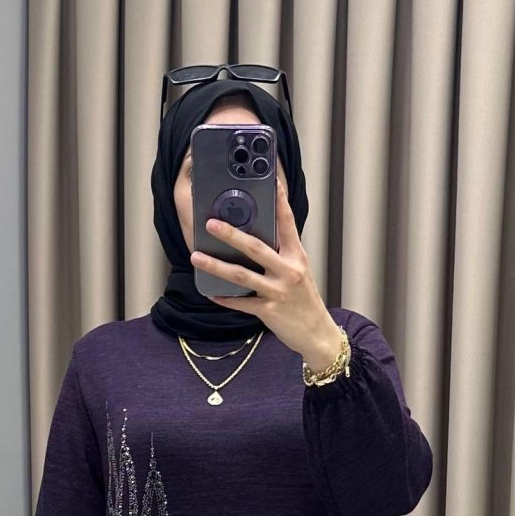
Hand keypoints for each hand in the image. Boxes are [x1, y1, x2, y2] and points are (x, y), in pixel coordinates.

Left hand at [190, 170, 344, 372]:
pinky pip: (242, 303)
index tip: (272, 182)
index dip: (280, 201)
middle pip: (255, 247)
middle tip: (211, 223)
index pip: (287, 223)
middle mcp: (289, 271)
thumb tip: (254, 241)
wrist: (318, 334)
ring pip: (242, 275)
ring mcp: (278, 292)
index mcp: (297, 257)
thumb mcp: (299, 273)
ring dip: (216, 265)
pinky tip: (210, 292)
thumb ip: (281, 256)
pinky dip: (225, 298)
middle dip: (231, 234)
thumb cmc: (305, 302)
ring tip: (196, 257)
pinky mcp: (269, 312)